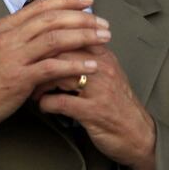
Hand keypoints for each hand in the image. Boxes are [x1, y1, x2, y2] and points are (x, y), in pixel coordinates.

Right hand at [0, 0, 110, 148]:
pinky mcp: (18, 78)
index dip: (67, 0)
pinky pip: (53, 67)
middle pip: (52, 18)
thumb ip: (18, 38)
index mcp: (3, 27)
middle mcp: (8, 37)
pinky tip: (92, 64)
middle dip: (82, 17)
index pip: (40, 5)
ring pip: (56, 38)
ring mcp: (13, 56)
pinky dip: (76, 64)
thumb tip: (44, 30)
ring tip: (104, 38)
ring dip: (84, 36)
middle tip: (103, 21)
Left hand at [34, 48, 156, 169]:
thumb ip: (88, 57)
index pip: (71, 35)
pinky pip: (60, 102)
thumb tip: (62, 45)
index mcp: (104, 56)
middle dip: (39, 60)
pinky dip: (45, 103)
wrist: (140, 134)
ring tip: (33, 89)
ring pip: (58, 73)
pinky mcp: (93, 112)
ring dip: (39, 82)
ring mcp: (98, 90)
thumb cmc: (119, 104)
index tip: (33, 51)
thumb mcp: (108, 74)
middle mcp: (102, 68)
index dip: (47, 41)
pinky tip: (43, 106)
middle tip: (28, 71)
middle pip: (61, 50)